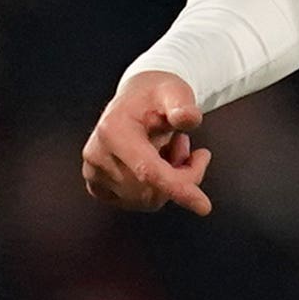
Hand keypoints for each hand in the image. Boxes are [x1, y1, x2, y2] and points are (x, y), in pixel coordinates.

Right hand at [79, 71, 214, 215]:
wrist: (135, 101)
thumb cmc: (157, 96)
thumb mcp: (175, 92)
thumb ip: (183, 105)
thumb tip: (189, 117)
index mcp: (113, 130)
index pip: (148, 170)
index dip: (178, 188)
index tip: (204, 206)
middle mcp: (97, 154)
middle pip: (152, 190)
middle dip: (183, 176)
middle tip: (186, 145)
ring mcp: (94, 173)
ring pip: (148, 200)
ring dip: (170, 181)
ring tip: (169, 148)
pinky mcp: (97, 186)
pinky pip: (138, 202)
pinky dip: (156, 189)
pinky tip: (155, 163)